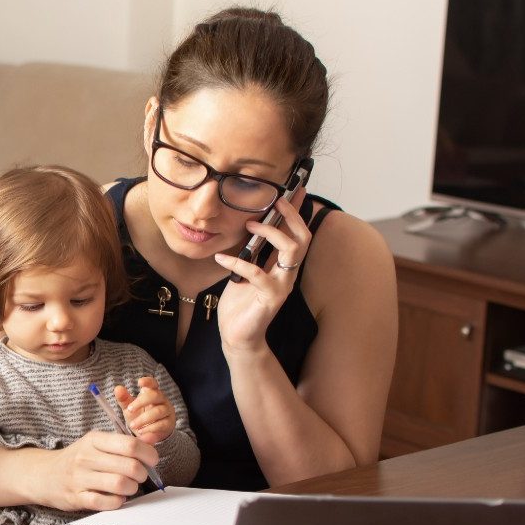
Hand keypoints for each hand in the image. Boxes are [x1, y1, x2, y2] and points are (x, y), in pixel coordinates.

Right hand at [46, 430, 157, 511]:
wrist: (44, 474)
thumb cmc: (77, 459)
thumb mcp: (96, 443)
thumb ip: (123, 442)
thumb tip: (152, 440)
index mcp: (94, 440)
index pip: (130, 445)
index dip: (148, 454)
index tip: (152, 460)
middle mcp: (86, 457)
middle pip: (130, 466)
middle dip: (142, 474)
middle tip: (140, 475)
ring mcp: (80, 478)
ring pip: (120, 485)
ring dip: (132, 488)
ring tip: (129, 487)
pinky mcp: (76, 498)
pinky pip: (106, 503)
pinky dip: (118, 502)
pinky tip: (117, 498)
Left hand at [114, 376, 174, 444]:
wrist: (150, 433)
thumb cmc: (139, 416)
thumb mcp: (129, 408)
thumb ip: (123, 398)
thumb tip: (118, 388)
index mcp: (152, 392)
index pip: (153, 383)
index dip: (148, 381)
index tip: (139, 382)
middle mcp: (161, 400)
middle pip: (155, 395)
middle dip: (141, 402)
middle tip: (130, 409)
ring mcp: (167, 411)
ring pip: (158, 411)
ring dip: (143, 419)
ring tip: (133, 425)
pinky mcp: (169, 423)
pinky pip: (161, 424)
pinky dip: (149, 428)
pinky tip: (141, 431)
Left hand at [212, 187, 311, 353]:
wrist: (237, 335)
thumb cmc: (241, 303)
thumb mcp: (245, 270)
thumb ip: (252, 252)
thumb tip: (250, 226)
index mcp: (283, 266)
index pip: (298, 233)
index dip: (297, 212)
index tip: (294, 189)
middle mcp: (287, 274)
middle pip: (303, 238)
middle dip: (292, 216)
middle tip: (276, 201)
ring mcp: (281, 286)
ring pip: (291, 251)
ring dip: (271, 233)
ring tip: (249, 226)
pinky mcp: (269, 298)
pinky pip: (256, 273)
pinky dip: (237, 262)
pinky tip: (221, 257)